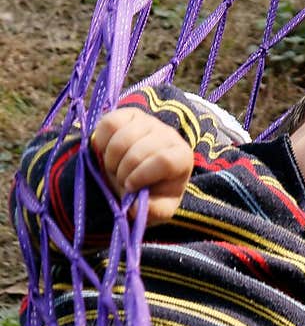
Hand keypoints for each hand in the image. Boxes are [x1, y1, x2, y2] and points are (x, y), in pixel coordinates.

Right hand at [91, 107, 192, 225]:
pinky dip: (102, 142)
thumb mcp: (157, 210)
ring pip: (122, 136)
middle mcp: (169, 134)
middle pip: (140, 150)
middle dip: (124, 171)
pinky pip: (109, 123)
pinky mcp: (128, 114)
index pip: (164, 160)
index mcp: (182, 157)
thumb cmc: (152, 193)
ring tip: (115, 168)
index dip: (142, 175)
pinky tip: (107, 152)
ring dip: (111, 158)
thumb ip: (151, 212)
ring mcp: (148, 121)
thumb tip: (134, 206)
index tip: (131, 187)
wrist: (138, 177)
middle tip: (121, 181)